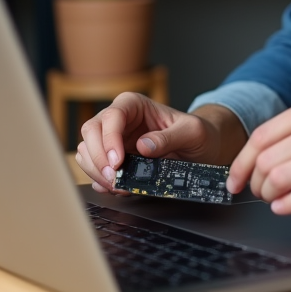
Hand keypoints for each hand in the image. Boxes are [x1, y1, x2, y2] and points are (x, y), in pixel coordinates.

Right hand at [75, 93, 244, 193]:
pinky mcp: (113, 159)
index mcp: (134, 105)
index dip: (109, 139)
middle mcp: (119, 120)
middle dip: (98, 158)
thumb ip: (170, 137)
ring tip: (118, 185)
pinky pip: (94, 168)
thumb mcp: (192, 132)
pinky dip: (101, 180)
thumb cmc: (198, 134)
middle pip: (91, 132)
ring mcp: (113, 140)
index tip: (117, 161)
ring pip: (87, 151)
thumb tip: (143, 146)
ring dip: (97, 171)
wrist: (203, 150)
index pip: (112, 116)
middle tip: (114, 178)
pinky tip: (117, 187)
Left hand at [227, 92, 290, 213]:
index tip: (234, 178)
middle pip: (268, 157)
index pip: (263, 133)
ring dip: (270, 195)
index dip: (242, 161)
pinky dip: (288, 205)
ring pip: (282, 176)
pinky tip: (286, 208)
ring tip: (275, 200)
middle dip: (255, 181)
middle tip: (257, 193)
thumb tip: (268, 155)